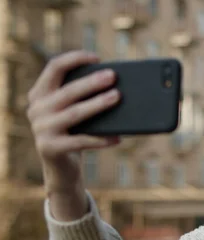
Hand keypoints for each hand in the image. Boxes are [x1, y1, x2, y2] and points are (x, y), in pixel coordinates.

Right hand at [27, 50, 120, 193]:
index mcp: (40, 94)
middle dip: (91, 82)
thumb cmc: (74, 132)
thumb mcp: (73, 111)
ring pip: (74, 113)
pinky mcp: (50, 148)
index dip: (75, 59)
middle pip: (67, 91)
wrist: (61, 167)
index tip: (97, 57)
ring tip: (117, 97)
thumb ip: (82, 97)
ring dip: (97, 104)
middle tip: (112, 76)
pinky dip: (100, 139)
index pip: (54, 67)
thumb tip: (115, 84)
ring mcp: (41, 129)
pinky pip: (80, 141)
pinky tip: (117, 137)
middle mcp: (36, 109)